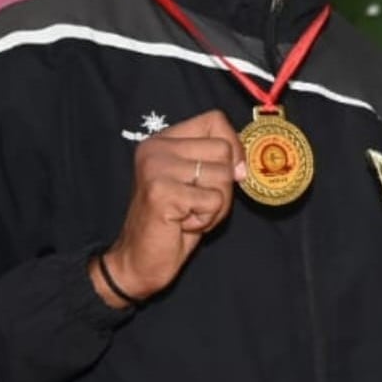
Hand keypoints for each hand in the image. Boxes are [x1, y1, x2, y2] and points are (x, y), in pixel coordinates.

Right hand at [90, 110, 245, 307]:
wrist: (138, 262)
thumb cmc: (172, 223)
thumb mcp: (196, 183)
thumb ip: (216, 163)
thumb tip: (244, 165)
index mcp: (163, 140)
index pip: (215, 120)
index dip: (234, 144)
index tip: (232, 171)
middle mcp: (156, 148)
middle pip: (223, 150)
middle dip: (224, 184)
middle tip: (199, 203)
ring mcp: (156, 168)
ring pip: (222, 175)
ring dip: (216, 205)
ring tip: (189, 214)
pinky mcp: (161, 192)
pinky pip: (213, 200)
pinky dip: (207, 219)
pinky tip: (182, 224)